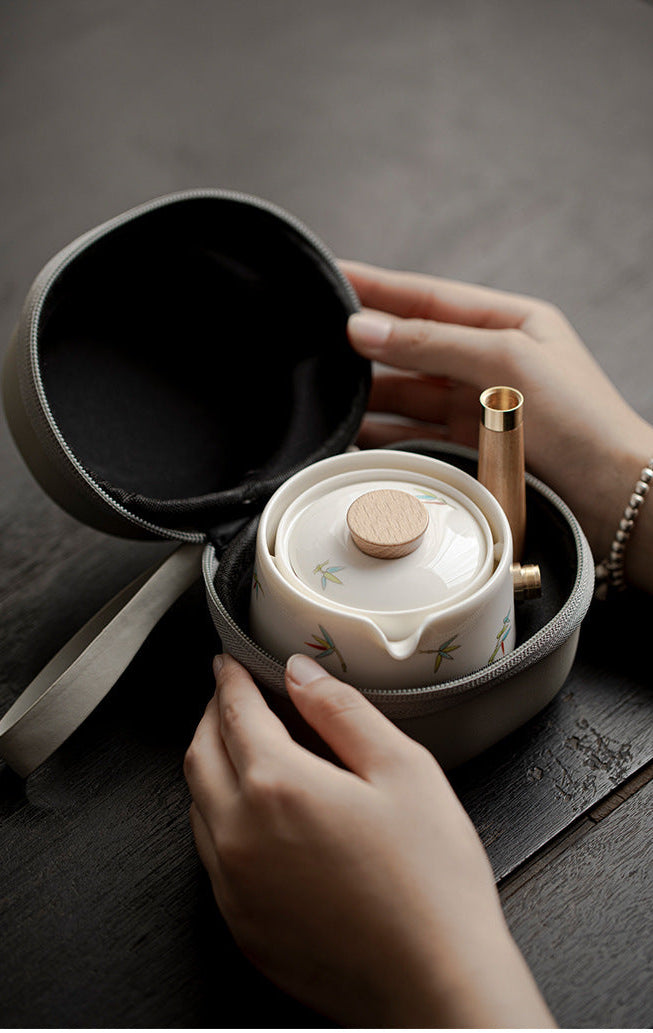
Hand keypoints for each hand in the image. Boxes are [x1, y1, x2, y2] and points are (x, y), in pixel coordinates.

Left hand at [184, 653, 553, 1027]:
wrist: (435, 984)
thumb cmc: (431, 881)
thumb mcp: (403, 770)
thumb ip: (343, 711)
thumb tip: (301, 674)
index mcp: (278, 787)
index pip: (234, 713)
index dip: (231, 680)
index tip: (229, 665)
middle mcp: (241, 836)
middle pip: (201, 756)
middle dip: (210, 717)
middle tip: (228, 698)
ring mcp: (235, 888)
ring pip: (198, 808)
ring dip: (210, 768)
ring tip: (239, 751)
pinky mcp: (243, 927)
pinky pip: (212, 858)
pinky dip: (219, 821)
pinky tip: (253, 819)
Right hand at [343, 261, 652, 591]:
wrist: (610, 496)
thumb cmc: (581, 421)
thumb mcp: (506, 362)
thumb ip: (432, 343)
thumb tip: (364, 328)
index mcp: (506, 324)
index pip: (427, 297)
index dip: (376, 287)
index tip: (329, 274)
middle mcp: (487, 362)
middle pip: (411, 347)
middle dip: (365, 346)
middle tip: (312, 342)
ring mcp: (476, 408)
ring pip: (406, 396)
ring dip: (368, 396)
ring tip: (325, 395)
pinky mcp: (469, 449)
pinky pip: (413, 436)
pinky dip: (383, 437)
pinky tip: (354, 435)